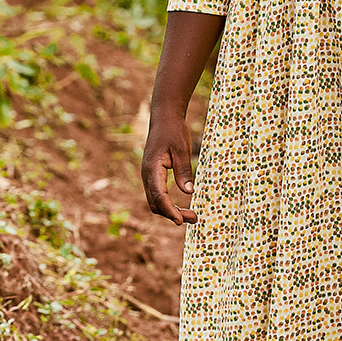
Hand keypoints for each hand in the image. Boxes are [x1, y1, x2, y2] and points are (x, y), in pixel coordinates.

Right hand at [141, 109, 196, 223]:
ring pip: (155, 201)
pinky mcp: (153, 176)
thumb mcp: (182, 149)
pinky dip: (167, 204)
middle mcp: (147, 175)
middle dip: (172, 214)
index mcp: (152, 169)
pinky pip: (157, 195)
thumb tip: (188, 192)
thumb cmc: (173, 132)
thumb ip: (184, 170)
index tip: (180, 221)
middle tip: (194, 218)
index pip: (159, 196)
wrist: (164, 119)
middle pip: (155, 203)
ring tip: (190, 215)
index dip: (169, 210)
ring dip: (170, 211)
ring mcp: (148, 176)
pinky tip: (180, 207)